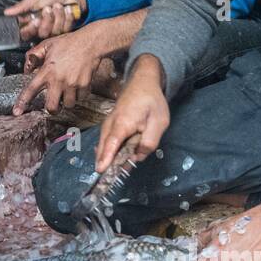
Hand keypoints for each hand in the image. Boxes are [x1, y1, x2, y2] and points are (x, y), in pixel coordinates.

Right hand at [4, 0, 85, 39]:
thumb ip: (21, 6)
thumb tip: (6, 12)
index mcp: (31, 21)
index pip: (26, 33)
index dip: (31, 29)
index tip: (34, 20)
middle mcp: (41, 28)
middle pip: (41, 33)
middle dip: (47, 20)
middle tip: (48, 8)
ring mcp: (53, 30)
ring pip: (54, 31)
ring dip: (57, 15)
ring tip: (58, 5)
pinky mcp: (64, 29)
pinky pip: (65, 28)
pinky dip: (66, 16)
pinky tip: (66, 9)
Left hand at [14, 25, 103, 113]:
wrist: (90, 43)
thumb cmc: (69, 43)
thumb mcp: (47, 45)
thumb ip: (34, 56)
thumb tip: (27, 69)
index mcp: (47, 71)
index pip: (31, 90)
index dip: (22, 102)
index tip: (17, 112)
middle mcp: (59, 80)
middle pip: (52, 107)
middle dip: (52, 109)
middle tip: (53, 103)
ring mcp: (72, 84)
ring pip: (68, 105)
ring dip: (67, 101)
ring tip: (67, 91)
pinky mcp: (85, 85)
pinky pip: (81, 99)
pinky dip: (79, 95)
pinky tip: (77, 86)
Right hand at [94, 55, 168, 172]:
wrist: (143, 81)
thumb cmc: (152, 101)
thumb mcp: (159, 122)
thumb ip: (149, 142)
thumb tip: (138, 156)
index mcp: (123, 123)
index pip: (112, 144)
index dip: (106, 158)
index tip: (101, 170)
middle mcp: (111, 124)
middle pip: (104, 147)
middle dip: (104, 162)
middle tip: (107, 178)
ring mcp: (108, 123)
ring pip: (103, 144)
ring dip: (105, 158)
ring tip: (109, 172)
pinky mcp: (109, 124)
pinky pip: (106, 141)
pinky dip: (106, 151)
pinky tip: (110, 160)